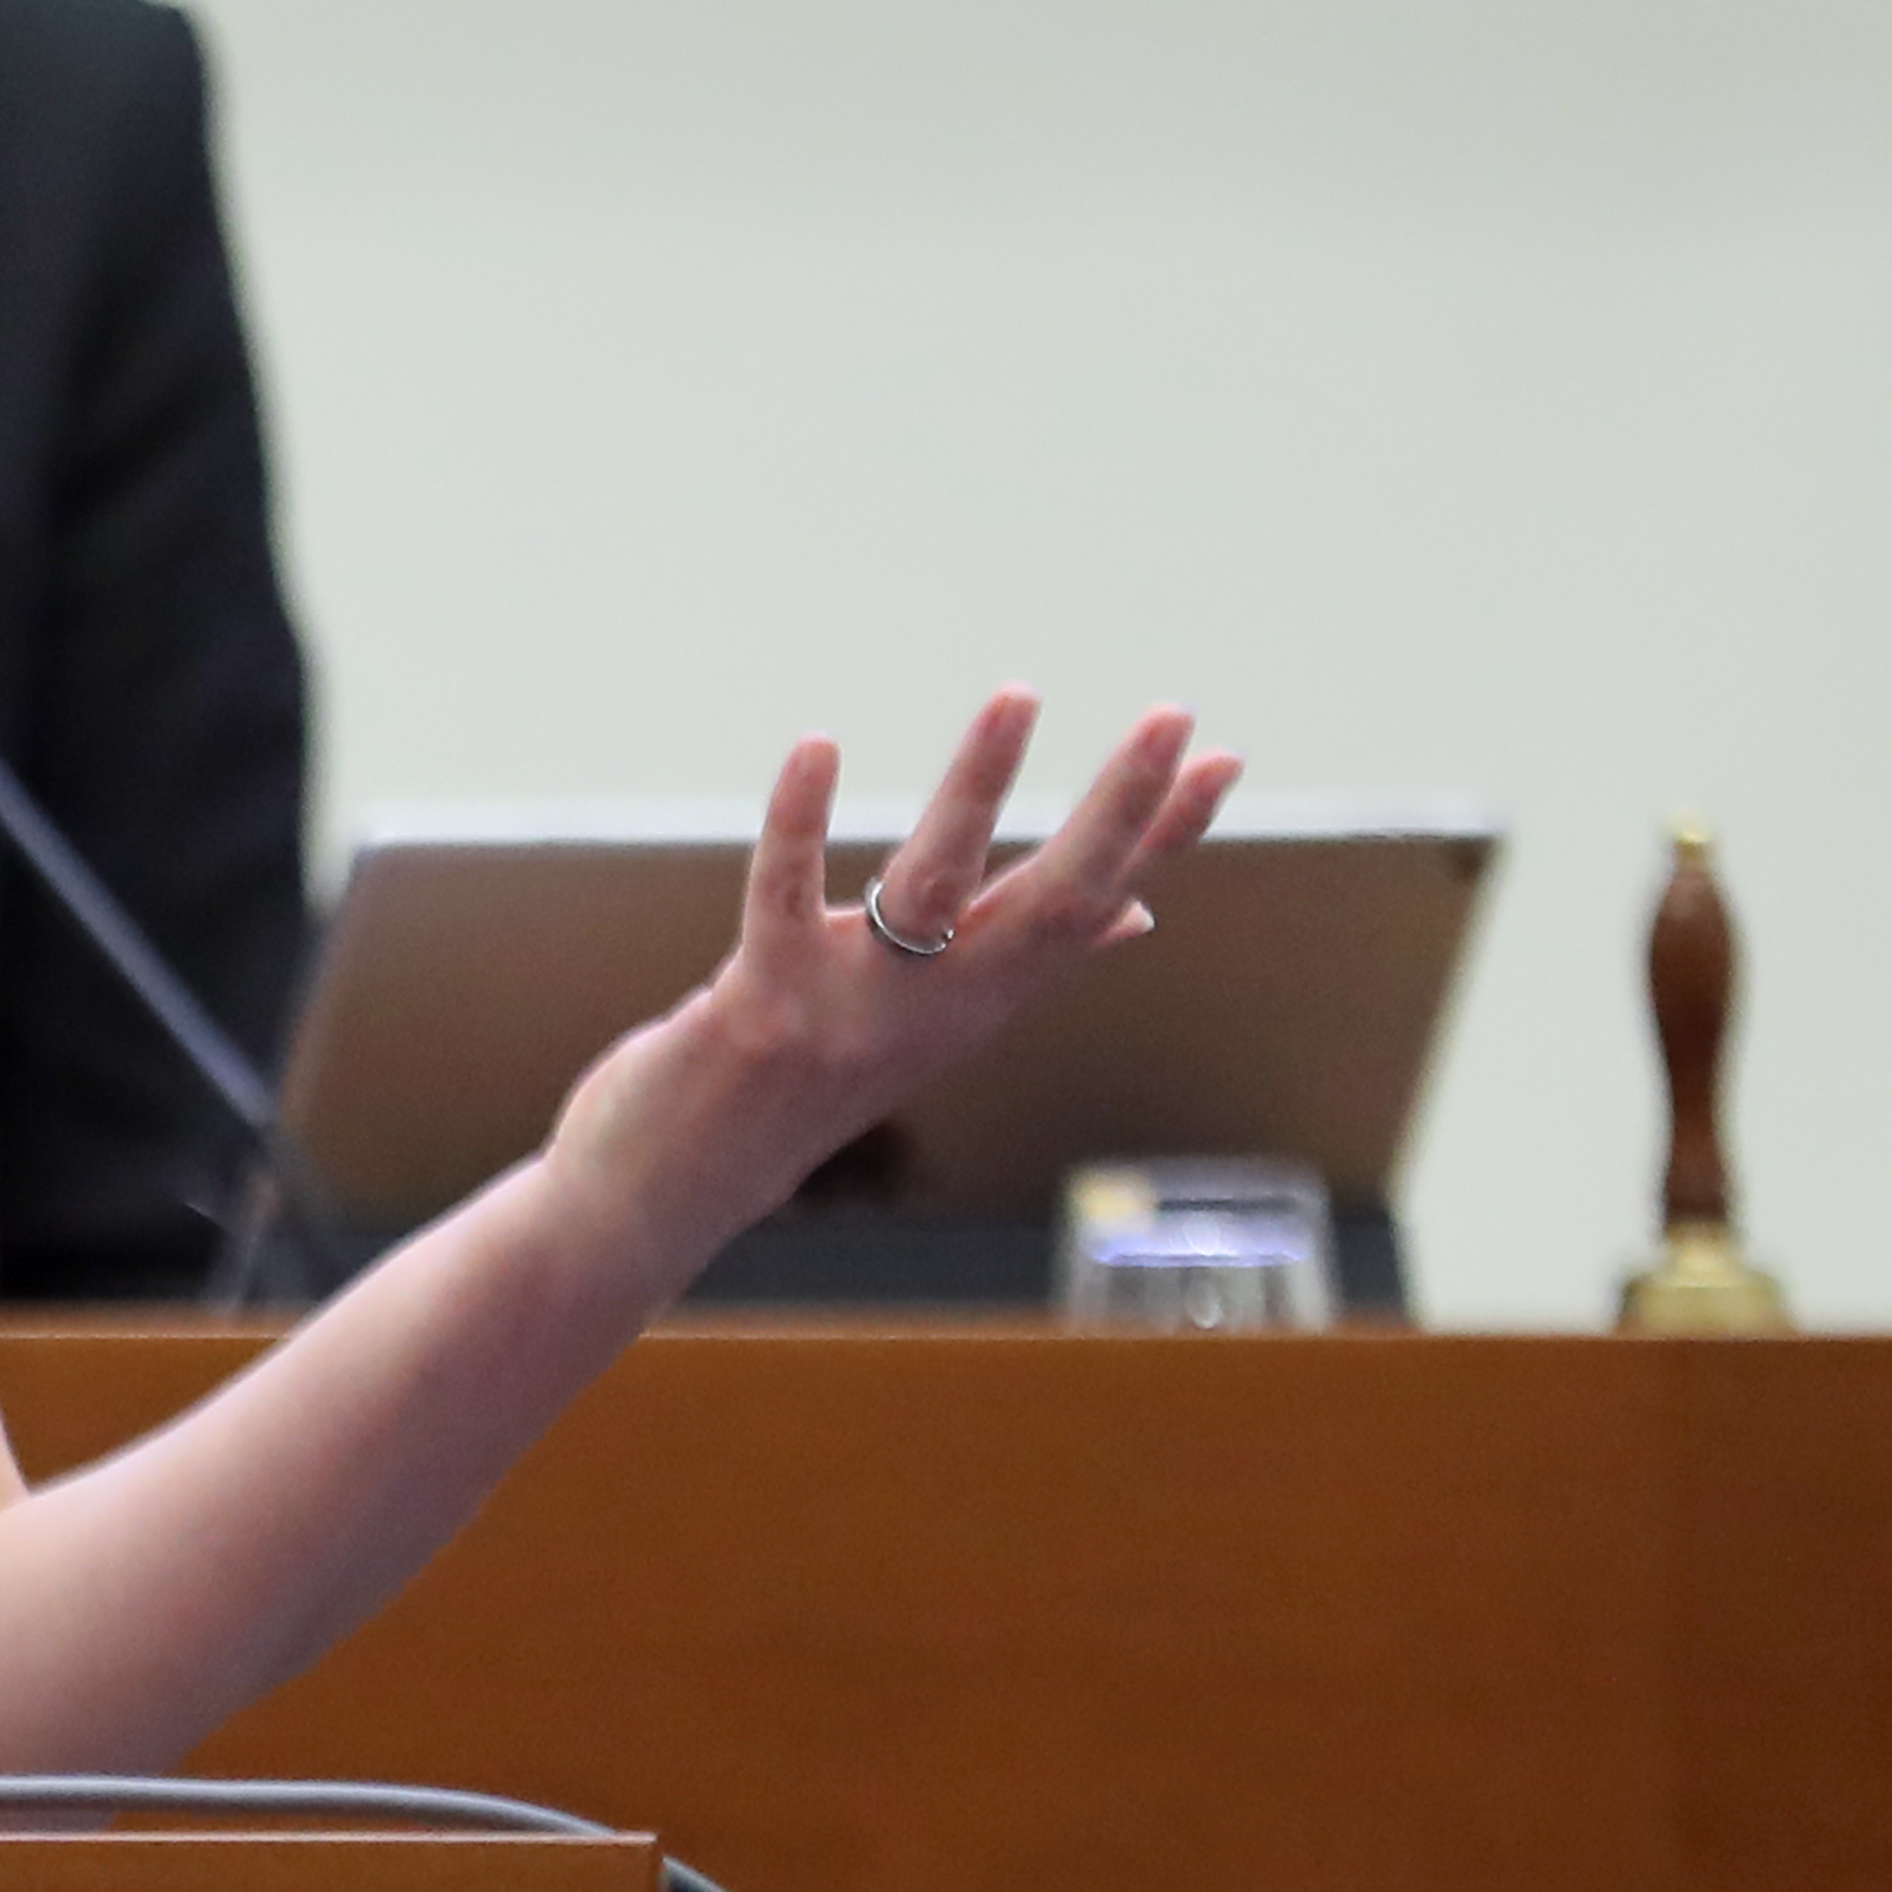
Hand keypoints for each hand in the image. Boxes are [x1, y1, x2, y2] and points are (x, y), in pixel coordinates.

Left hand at [551, 690, 1242, 1277]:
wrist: (667, 1195)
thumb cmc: (794, 1090)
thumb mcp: (922, 1030)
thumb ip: (1010, 968)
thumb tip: (1129, 921)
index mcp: (973, 1005)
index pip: (1092, 912)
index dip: (1160, 841)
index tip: (1225, 762)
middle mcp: (932, 1011)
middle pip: (1050, 902)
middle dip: (1116, 808)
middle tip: (1174, 716)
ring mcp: (850, 1013)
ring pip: (934, 887)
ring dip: (979, 787)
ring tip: (1020, 696)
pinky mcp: (760, 1006)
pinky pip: (782, 898)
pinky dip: (799, 821)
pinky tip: (815, 745)